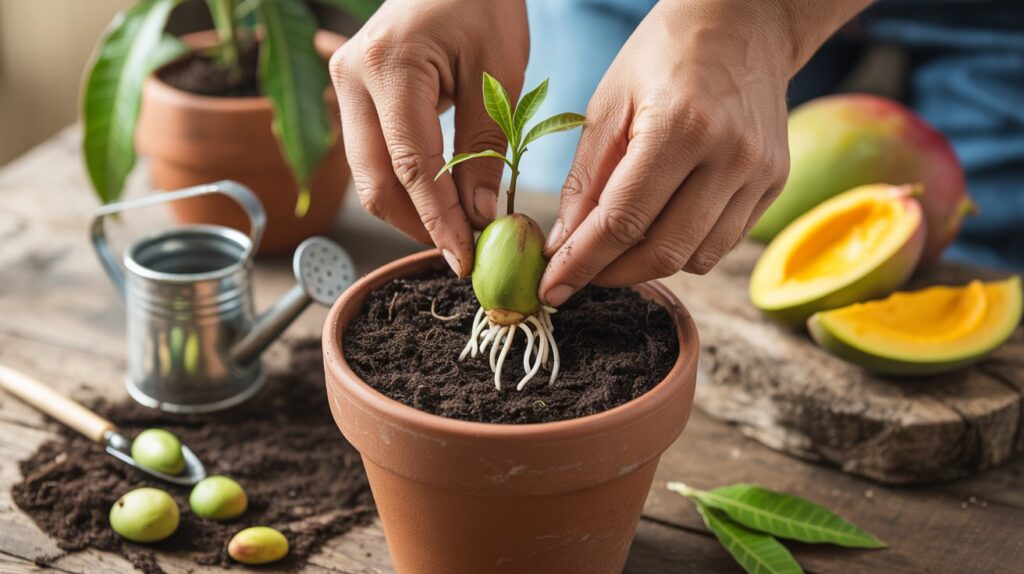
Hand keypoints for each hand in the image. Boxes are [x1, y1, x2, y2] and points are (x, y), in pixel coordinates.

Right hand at [330, 0, 528, 276]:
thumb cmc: (482, 2)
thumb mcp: (498, 72)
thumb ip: (485, 147)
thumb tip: (478, 215)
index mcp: (390, 67)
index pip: (413, 168)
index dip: (438, 222)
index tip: (463, 260)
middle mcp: (351, 77)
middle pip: (375, 181)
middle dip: (417, 225)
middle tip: (461, 251)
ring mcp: (343, 83)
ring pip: (367, 174)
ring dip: (408, 209)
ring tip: (455, 227)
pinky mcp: (350, 91)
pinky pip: (370, 153)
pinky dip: (402, 183)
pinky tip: (436, 197)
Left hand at [539, 0, 870, 305]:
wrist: (744, 21)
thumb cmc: (664, 54)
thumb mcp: (608, 103)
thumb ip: (585, 178)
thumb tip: (563, 244)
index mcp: (680, 126)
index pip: (622, 221)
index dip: (581, 263)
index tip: (550, 288)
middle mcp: (729, 155)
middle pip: (661, 251)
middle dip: (611, 274)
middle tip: (577, 274)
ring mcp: (759, 172)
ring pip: (695, 258)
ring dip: (647, 265)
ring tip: (616, 247)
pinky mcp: (775, 182)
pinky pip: (722, 243)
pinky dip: (683, 248)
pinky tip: (659, 225)